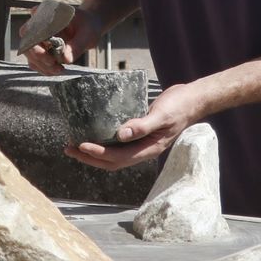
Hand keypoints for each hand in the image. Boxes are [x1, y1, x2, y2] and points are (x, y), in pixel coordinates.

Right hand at [23, 8, 99, 74]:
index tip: (46, 55)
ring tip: (59, 70)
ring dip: (42, 66)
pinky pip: (37, 62)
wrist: (89, 27)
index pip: (29, 29)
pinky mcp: (42, 50)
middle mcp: (37, 26)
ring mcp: (38, 39)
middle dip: (38, 58)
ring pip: (31, 56)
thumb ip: (76, 45)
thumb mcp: (87, 33)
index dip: (34, 44)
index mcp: (45, 14)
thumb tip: (65, 59)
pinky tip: (57, 70)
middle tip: (53, 65)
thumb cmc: (88, 26)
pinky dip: (45, 69)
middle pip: (27, 44)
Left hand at [64, 82, 204, 170]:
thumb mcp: (161, 115)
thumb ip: (142, 126)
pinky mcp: (138, 133)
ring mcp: (141, 143)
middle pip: (111, 162)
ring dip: (93, 152)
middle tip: (68, 148)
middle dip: (89, 158)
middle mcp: (142, 150)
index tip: (81, 145)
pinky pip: (117, 143)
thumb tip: (120, 135)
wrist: (192, 99)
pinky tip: (92, 133)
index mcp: (148, 149)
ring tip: (74, 145)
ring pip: (113, 155)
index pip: (118, 158)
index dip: (97, 154)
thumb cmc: (179, 106)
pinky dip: (102, 141)